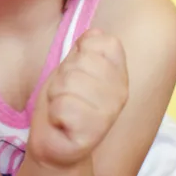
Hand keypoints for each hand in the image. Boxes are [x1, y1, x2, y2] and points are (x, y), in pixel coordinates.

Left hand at [28, 29, 128, 166]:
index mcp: (119, 74)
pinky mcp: (92, 134)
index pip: (104, 41)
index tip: (78, 70)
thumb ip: (85, 49)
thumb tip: (96, 32)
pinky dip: (54, 113)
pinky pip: (62, 106)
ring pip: (69, 82)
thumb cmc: (64, 100)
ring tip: (63, 107)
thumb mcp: (73, 67)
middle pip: (80, 62)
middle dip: (64, 75)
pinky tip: (61, 123)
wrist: (54, 142)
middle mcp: (120, 93)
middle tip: (66, 93)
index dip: (81, 51)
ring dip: (57, 94)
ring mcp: (108, 115)